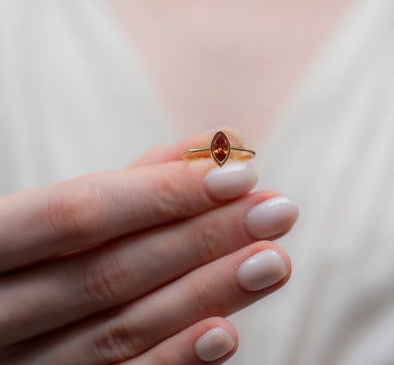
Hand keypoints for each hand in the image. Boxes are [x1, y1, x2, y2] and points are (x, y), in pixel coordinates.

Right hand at [0, 128, 297, 364]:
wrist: (1, 305)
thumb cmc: (32, 243)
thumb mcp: (66, 207)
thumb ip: (138, 180)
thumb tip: (216, 141)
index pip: (81, 214)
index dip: (163, 194)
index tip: (238, 175)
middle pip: (112, 273)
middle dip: (202, 239)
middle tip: (276, 212)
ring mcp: (20, 363)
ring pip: (122, 330)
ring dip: (208, 294)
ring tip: (273, 260)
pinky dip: (173, 359)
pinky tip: (226, 332)